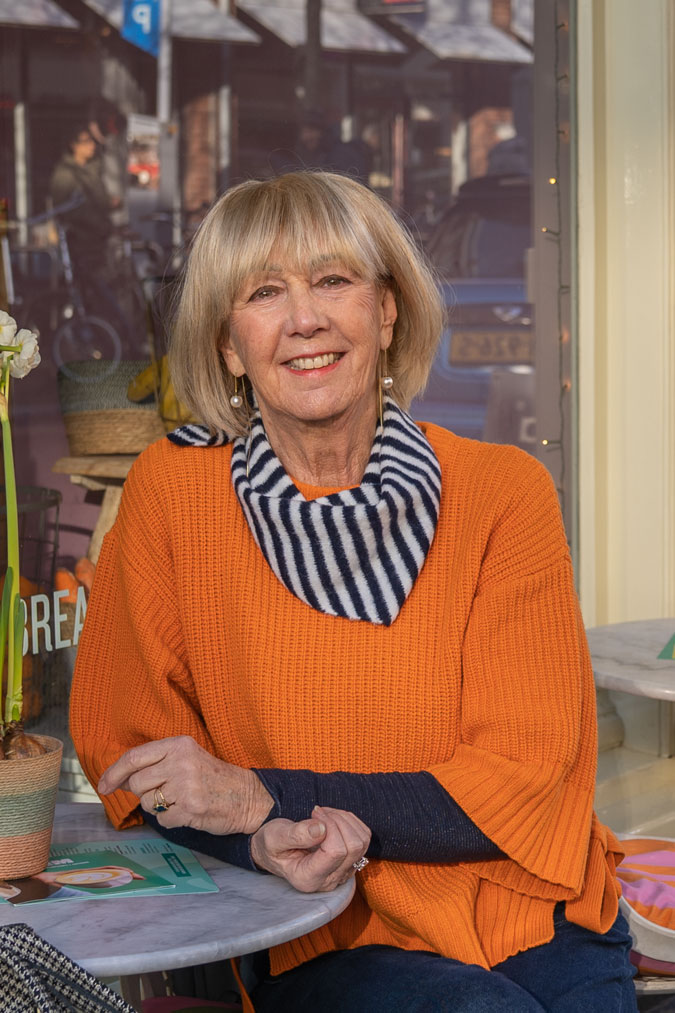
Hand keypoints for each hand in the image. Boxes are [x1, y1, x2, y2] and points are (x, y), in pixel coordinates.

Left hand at [97, 736, 272, 834]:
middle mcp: (181, 761)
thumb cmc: (211, 778)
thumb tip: (119, 779)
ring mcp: (186, 785)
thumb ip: (154, 764)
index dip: (113, 773)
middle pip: (137, 783)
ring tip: (180, 800)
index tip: (103, 786)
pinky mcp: (191, 808)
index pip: (134, 757)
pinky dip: (170, 820)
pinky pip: (162, 820)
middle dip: (143, 793)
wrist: (247, 796)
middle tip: (165, 792)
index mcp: (178, 744)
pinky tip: (187, 812)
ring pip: (146, 803)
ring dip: (158, 807)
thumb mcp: (185, 758)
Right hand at [250, 805, 370, 892]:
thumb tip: (321, 829)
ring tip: (325, 814)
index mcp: (308, 879)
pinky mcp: (350, 862)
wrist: (274, 850)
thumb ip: (295, 835)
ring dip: (345, 819)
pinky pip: (364, 837)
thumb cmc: (271, 844)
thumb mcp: (274, 837)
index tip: (314, 814)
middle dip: (338, 821)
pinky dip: (351, 821)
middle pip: (354, 847)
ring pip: (362, 841)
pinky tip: (333, 819)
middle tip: (318, 812)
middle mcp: (329, 881)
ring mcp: (342, 873)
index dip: (330, 826)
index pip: (336, 851)